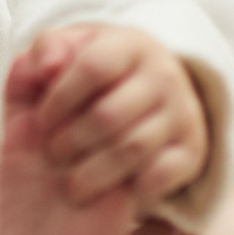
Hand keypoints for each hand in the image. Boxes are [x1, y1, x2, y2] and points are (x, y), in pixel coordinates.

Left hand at [4, 24, 209, 206]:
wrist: (137, 104)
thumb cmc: (87, 83)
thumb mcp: (62, 59)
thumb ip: (44, 53)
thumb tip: (46, 67)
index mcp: (131, 45)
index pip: (92, 66)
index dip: (59, 99)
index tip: (40, 119)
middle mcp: (164, 75)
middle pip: (108, 115)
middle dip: (70, 141)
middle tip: (53, 153)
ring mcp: (183, 114)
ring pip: (131, 150)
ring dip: (91, 173)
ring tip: (71, 181)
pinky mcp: (193, 151)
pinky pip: (160, 175)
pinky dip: (130, 188)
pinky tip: (109, 189)